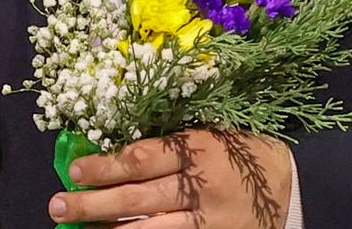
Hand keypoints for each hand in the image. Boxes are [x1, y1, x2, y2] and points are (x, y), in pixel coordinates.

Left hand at [50, 128, 292, 227]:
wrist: (293, 185)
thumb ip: (168, 142)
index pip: (142, 158)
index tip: (74, 170)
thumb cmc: (240, 149)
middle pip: (139, 198)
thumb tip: (111, 153)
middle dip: (94, 203)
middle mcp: (203, 187)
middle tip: (58, 206)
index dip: (105, 166)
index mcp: (199, 148)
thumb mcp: (208, 133)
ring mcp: (209, 222)